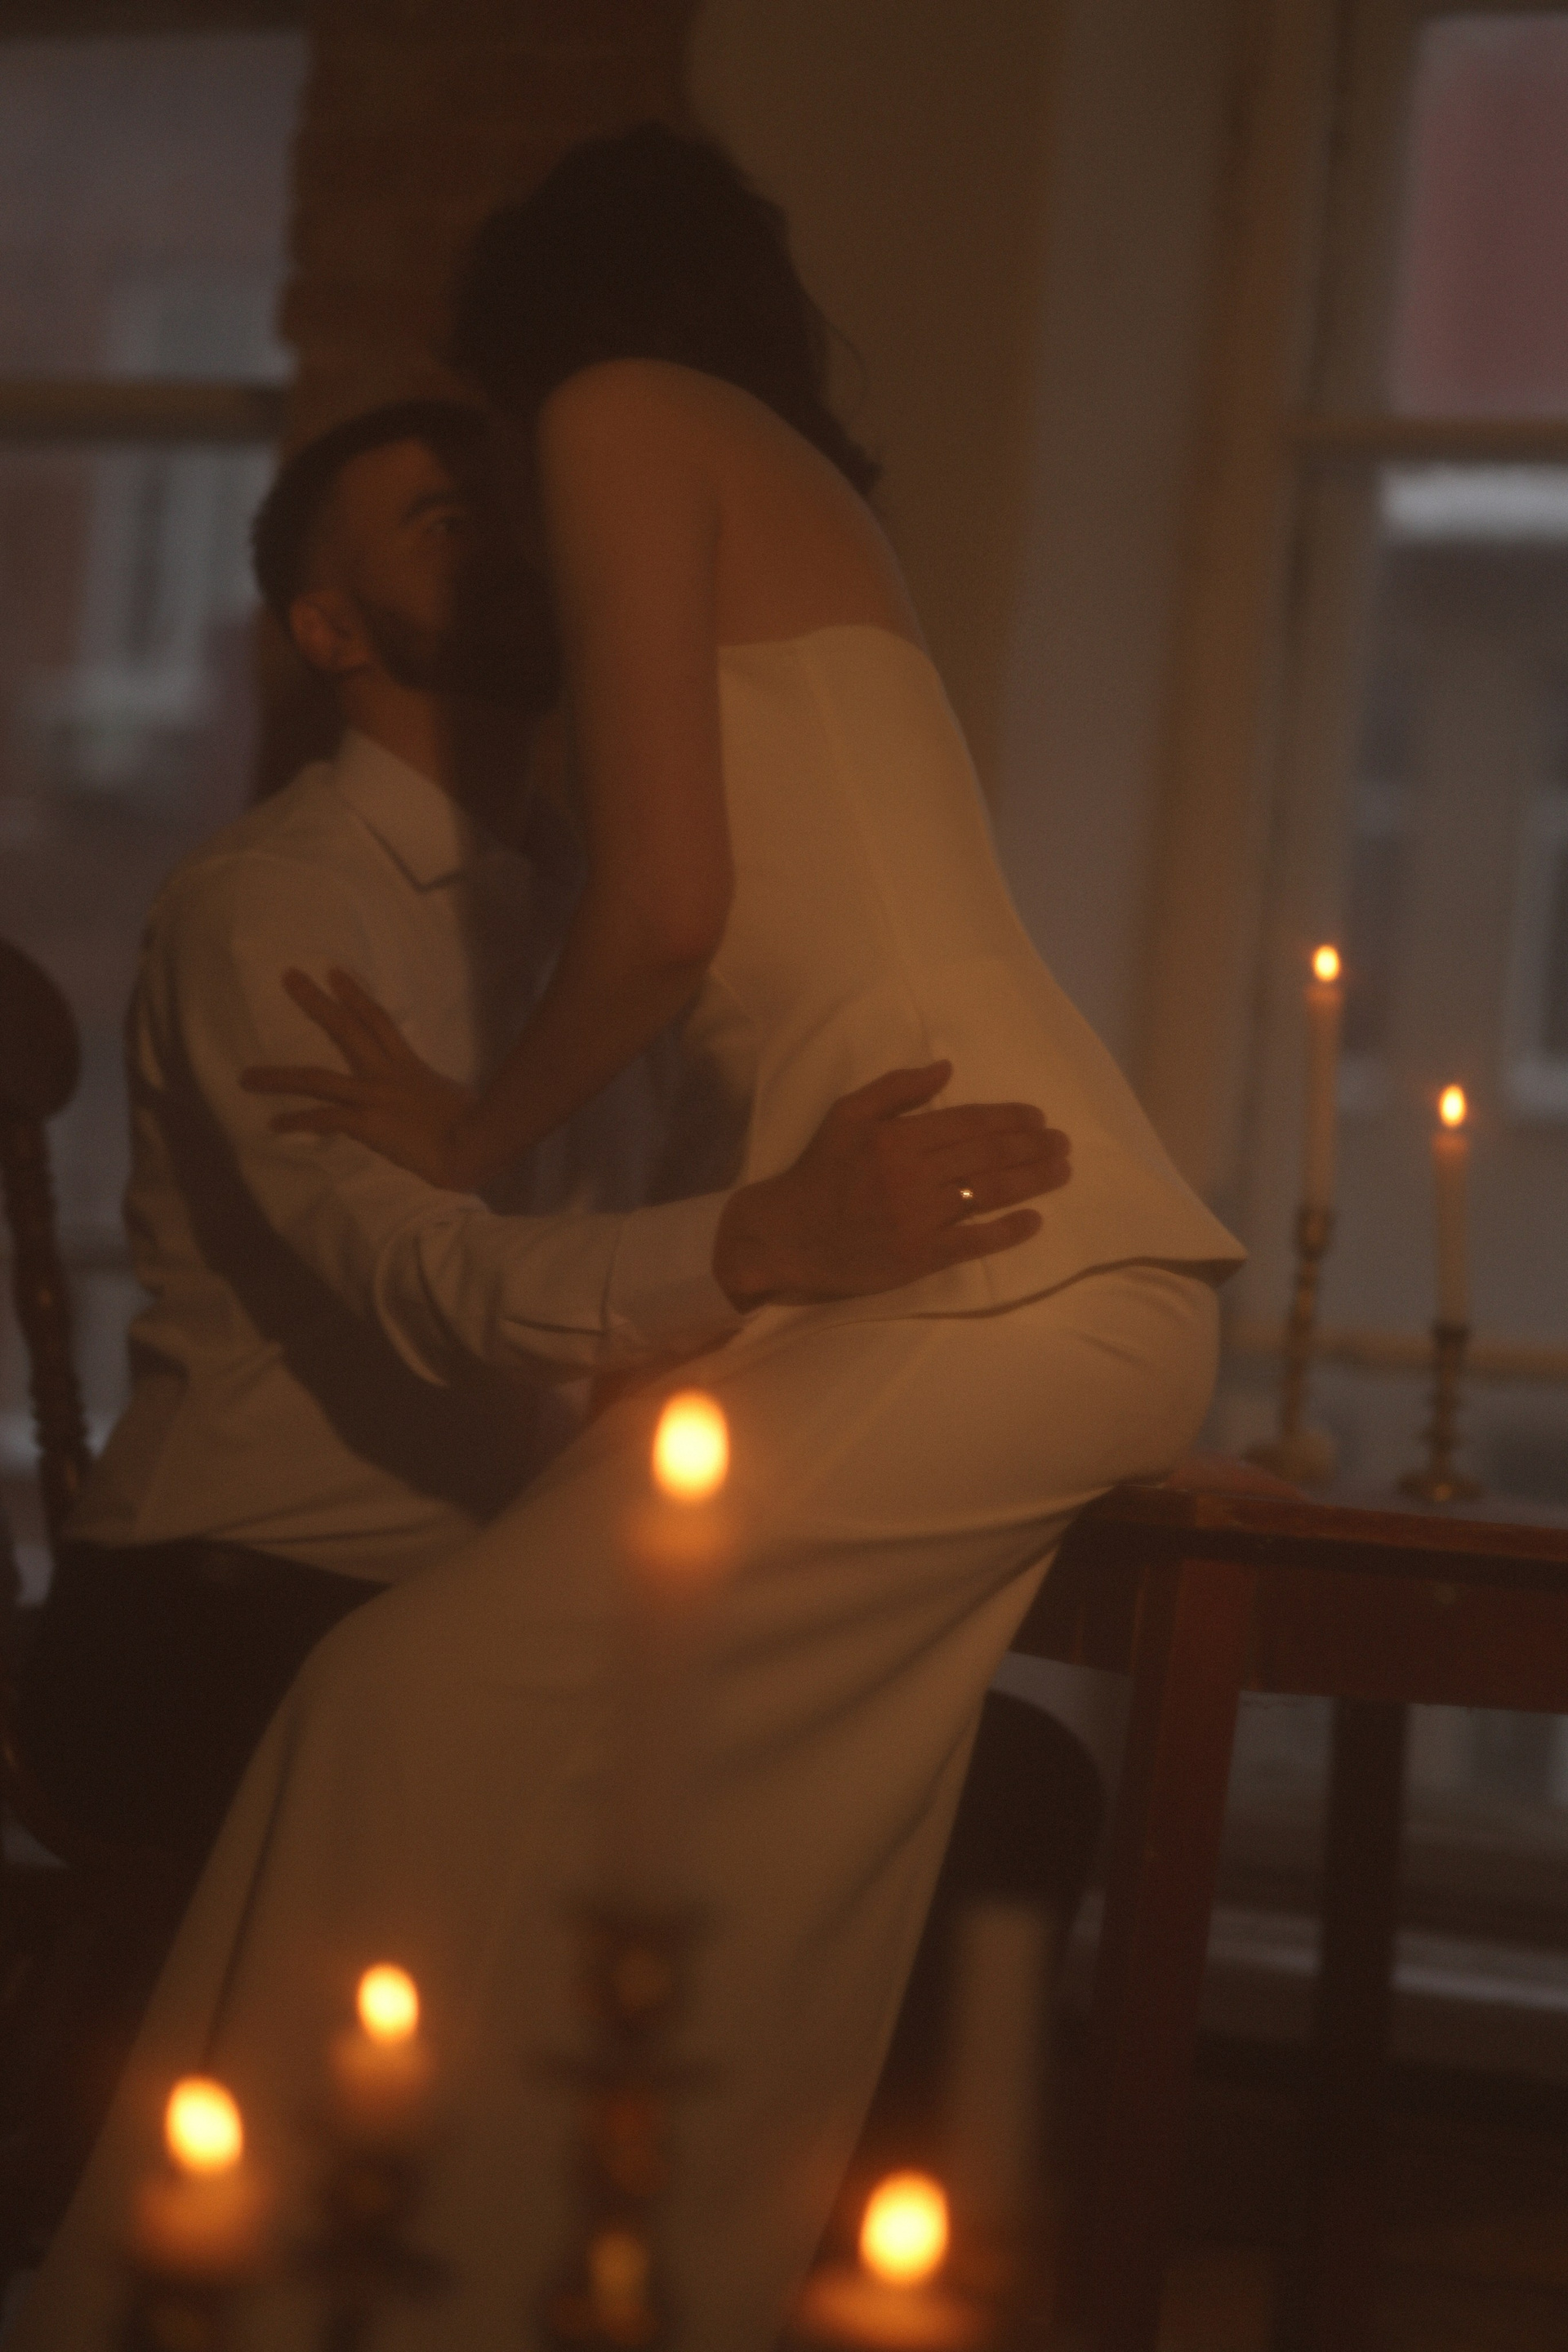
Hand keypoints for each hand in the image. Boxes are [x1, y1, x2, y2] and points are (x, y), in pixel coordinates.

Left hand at [240, 969, 486, 1190]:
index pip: (378, 1020)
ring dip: (279, 1077)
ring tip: (247, 1077)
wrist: (477, 1143)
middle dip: (315, 1002)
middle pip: (345, 1028)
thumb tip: (437, 1102)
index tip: (334, 973)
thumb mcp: (455, 1100)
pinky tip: (274, 1124)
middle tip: (289, 977)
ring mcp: (376, 1095)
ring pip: (317, 1078)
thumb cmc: (478, 1126)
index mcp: (410, 1067)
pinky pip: (324, 1118)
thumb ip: (435, 1096)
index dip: (354, 994)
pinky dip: (298, 1120)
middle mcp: (388, 1073)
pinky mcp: (369, 1122)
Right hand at [712, 1061, 1069, 1307]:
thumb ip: (896, 1088)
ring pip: (989, 1194)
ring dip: (1032, 1181)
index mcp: (897, 1138)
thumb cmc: (818, 1172)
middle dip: (1031, 1147)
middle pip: (987, 1156)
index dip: (1008, 1118)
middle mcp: (913, 1176)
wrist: (784, 1236)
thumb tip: (946, 1068)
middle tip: (1062, 1142)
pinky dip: (1006, 1232)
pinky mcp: (919, 1257)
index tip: (1038, 1117)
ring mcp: (919, 1218)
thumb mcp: (846, 1114)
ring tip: (1061, 1171)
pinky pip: (973, 1243)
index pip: (967, 1123)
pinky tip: (1034, 1221)